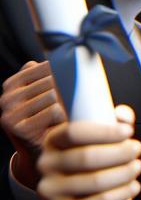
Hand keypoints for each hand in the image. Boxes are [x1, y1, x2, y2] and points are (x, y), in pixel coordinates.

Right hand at [1, 61, 65, 190]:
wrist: (42, 152)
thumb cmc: (50, 116)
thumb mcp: (46, 91)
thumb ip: (47, 72)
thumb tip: (69, 47)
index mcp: (12, 83)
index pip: (48, 65)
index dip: (67, 72)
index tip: (75, 82)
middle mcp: (6, 97)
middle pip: (52, 80)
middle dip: (68, 90)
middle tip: (73, 102)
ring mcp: (8, 113)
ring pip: (54, 94)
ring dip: (67, 105)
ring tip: (65, 115)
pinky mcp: (17, 129)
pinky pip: (54, 111)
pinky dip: (63, 117)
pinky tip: (60, 125)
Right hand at [36, 105, 140, 199]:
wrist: (76, 193)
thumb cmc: (92, 155)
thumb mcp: (99, 134)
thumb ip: (114, 119)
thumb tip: (122, 116)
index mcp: (53, 140)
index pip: (74, 132)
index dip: (105, 132)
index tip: (129, 131)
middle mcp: (45, 166)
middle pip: (87, 157)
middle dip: (120, 152)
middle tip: (137, 149)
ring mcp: (49, 192)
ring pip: (95, 182)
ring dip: (124, 173)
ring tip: (137, 167)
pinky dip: (121, 194)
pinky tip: (133, 186)